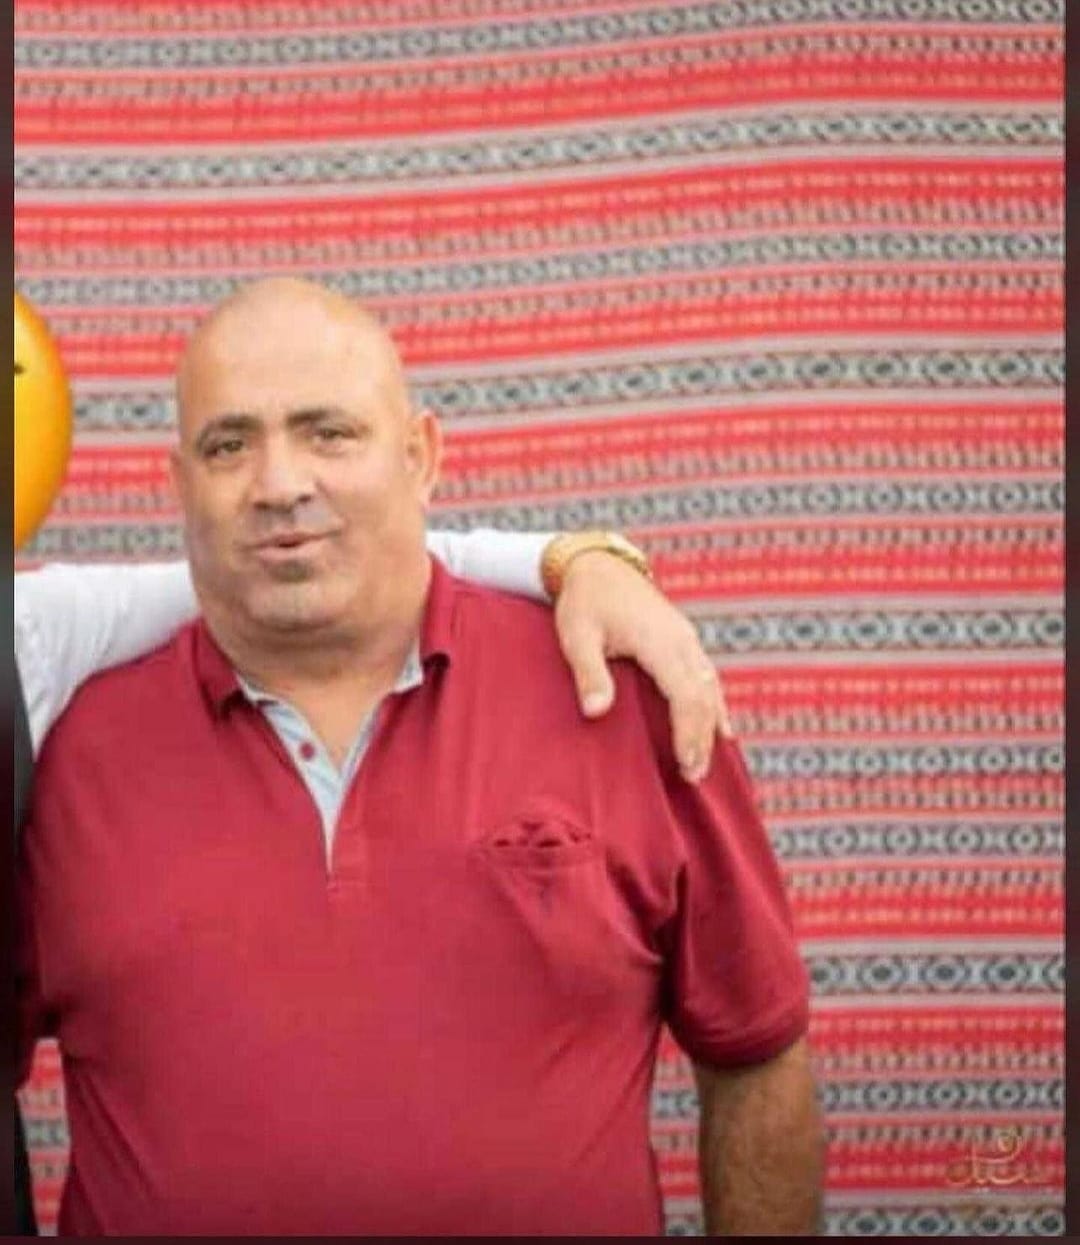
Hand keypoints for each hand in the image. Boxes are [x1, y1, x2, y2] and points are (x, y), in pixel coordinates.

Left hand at [554, 550, 731, 781]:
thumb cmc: (584, 601)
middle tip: (693, 776)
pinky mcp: (684, 639)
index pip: (684, 695)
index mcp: (659, 641)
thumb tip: (596, 712)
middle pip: (703, 697)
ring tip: (702, 762)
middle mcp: (682, 641)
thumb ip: (589, 673)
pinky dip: (713, 705)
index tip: (686, 765)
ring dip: (709, 726)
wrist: (598, 565)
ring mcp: (687, 639)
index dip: (689, 733)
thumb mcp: (577, 635)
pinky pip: (707, 677)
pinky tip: (718, 728)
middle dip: (702, 739)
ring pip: (710, 688)